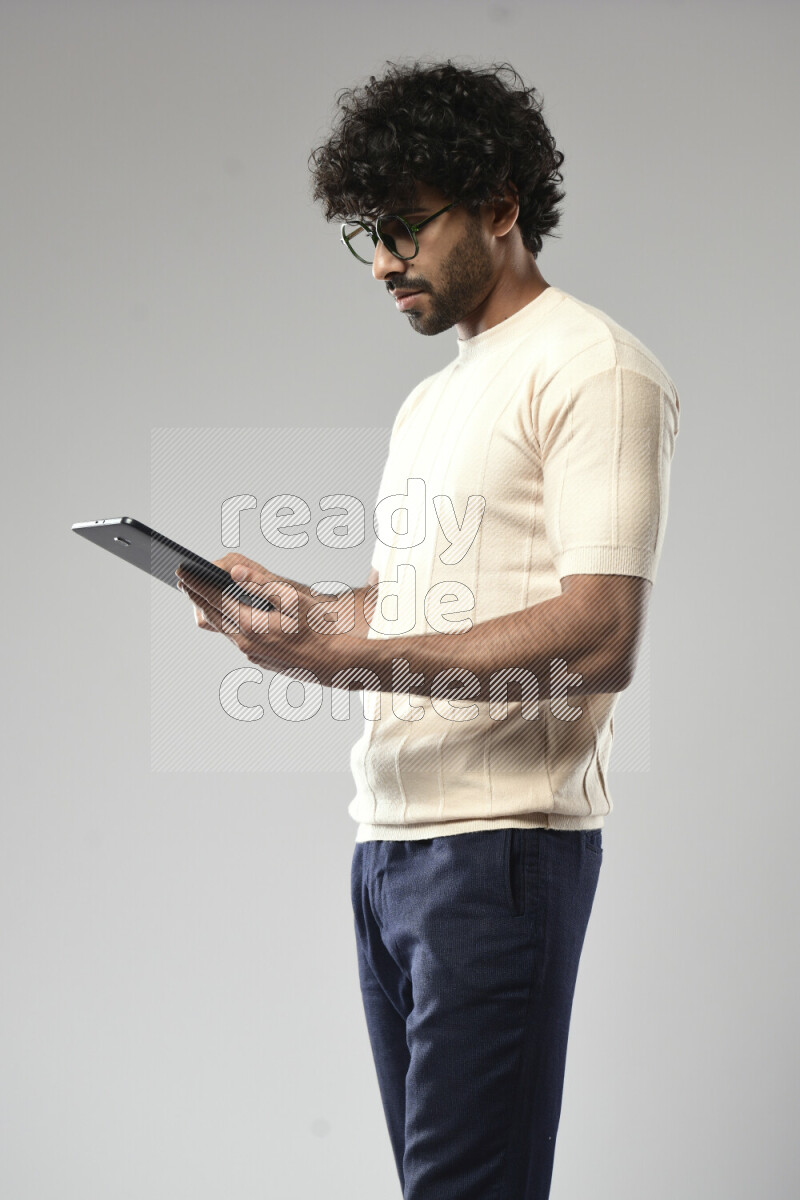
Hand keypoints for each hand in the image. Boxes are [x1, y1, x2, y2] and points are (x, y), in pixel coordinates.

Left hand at [175, 553, 347, 680]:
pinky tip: (229, 614)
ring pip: (222, 628)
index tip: (182, 570)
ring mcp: (250, 652)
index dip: (196, 583)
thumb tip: (234, 572)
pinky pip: (235, 638)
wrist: (330, 661)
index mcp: (250, 624)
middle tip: (183, 580)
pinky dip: (227, 623)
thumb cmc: (316, 628)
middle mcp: (244, 642)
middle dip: (196, 596)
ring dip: (210, 610)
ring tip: (200, 595)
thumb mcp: (292, 599)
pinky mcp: (257, 658)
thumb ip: (261, 584)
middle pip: (212, 615)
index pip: (214, 599)